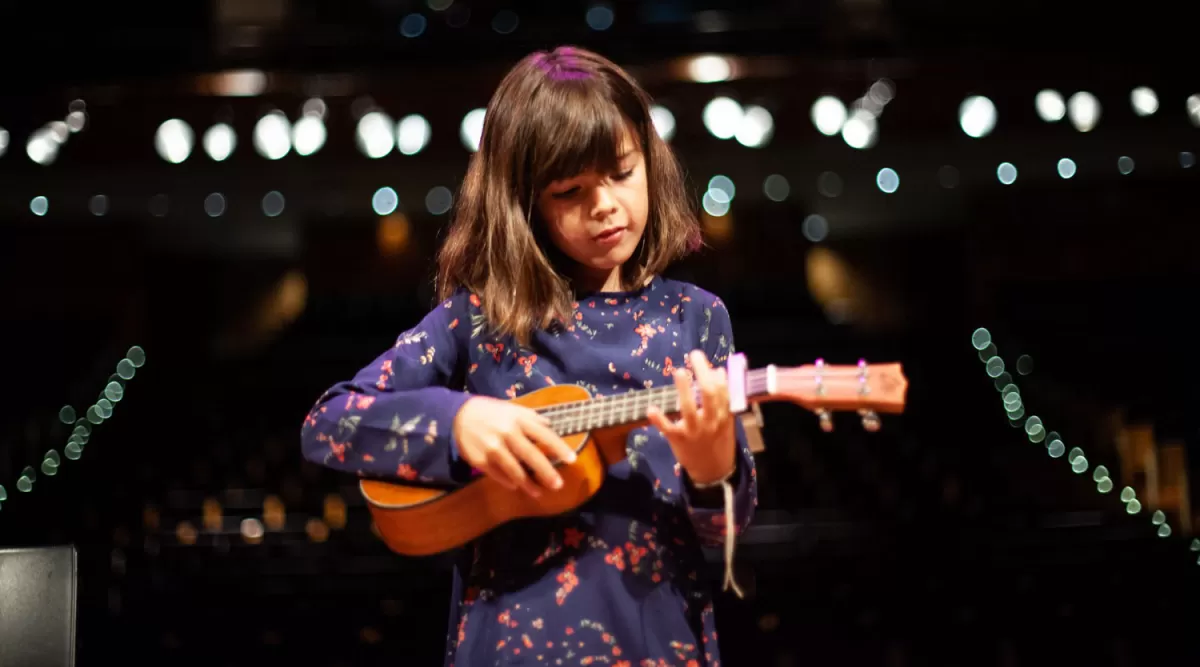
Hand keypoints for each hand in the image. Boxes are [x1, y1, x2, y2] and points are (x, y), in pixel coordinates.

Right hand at [452, 396, 577, 498]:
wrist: (459, 416)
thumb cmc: (491, 412)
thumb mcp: (512, 409)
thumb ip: (532, 418)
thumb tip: (551, 428)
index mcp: (518, 419)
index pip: (543, 434)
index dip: (558, 447)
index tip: (572, 460)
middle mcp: (507, 433)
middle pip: (531, 455)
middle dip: (546, 472)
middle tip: (558, 485)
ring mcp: (493, 448)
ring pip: (514, 470)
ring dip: (528, 484)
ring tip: (538, 492)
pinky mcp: (481, 460)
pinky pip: (498, 475)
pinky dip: (509, 482)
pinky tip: (517, 486)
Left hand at [646, 350, 736, 485]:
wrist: (713, 471)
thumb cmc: (717, 439)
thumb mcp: (725, 420)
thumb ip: (722, 398)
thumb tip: (717, 371)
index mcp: (724, 415)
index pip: (723, 391)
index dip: (716, 374)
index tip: (705, 360)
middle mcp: (711, 421)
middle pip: (709, 394)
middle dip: (702, 373)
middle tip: (694, 355)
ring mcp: (694, 430)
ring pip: (689, 408)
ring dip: (683, 389)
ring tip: (679, 371)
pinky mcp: (679, 439)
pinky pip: (668, 428)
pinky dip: (659, 419)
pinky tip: (650, 408)